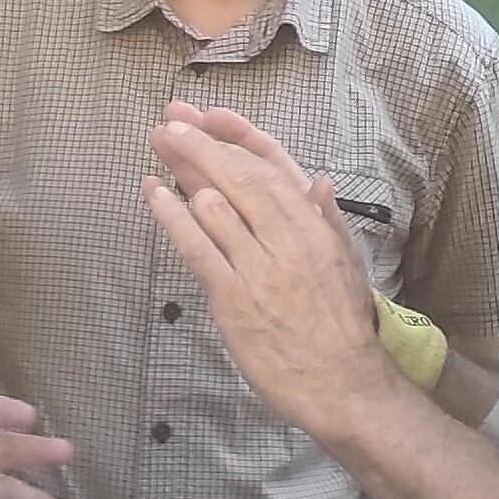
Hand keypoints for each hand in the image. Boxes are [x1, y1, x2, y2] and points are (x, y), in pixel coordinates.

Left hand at [143, 101, 397, 441]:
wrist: (343, 383)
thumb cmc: (343, 326)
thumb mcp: (346, 264)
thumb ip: (328, 220)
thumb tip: (318, 180)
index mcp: (317, 226)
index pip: (274, 166)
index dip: (239, 135)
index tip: (211, 115)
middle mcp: (289, 238)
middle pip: (238, 177)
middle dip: (201, 144)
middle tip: (170, 121)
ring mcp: (260, 266)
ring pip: (216, 205)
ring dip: (183, 170)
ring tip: (158, 147)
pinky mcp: (234, 297)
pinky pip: (197, 247)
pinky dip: (171, 216)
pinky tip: (153, 193)